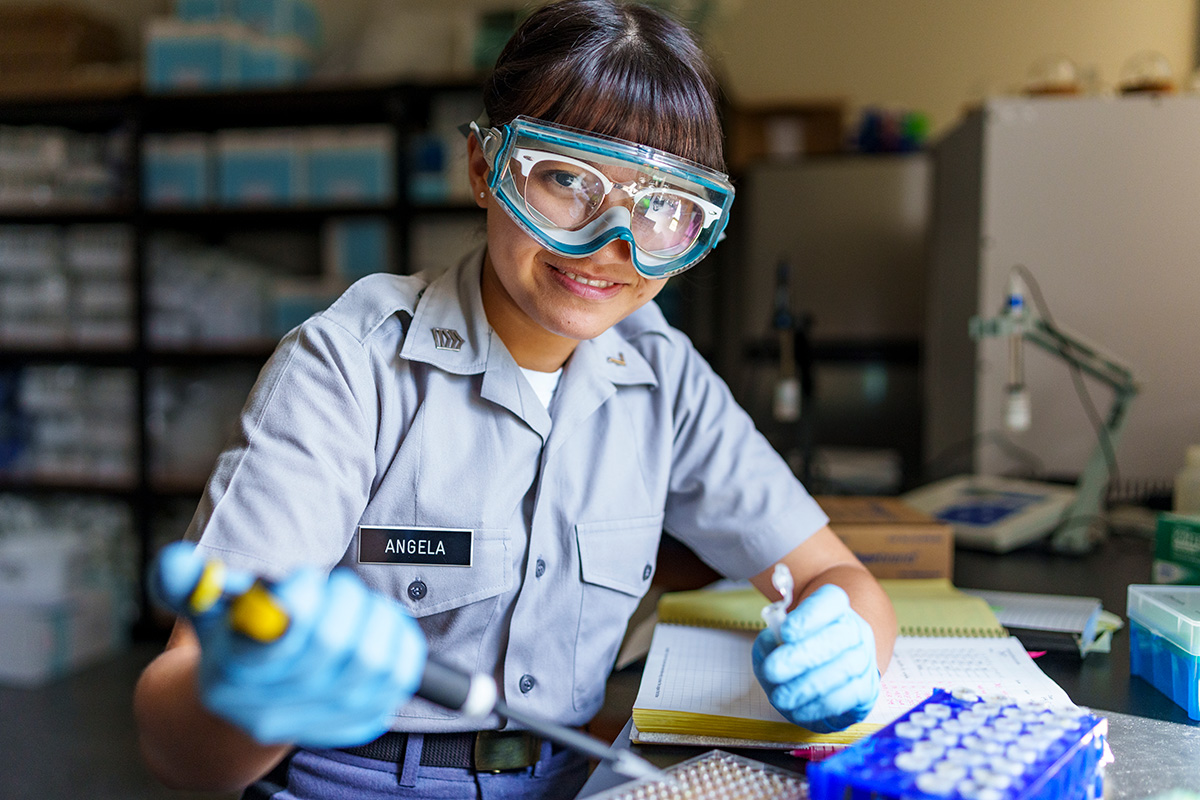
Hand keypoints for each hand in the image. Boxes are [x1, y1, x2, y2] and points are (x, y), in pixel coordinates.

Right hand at [156, 545, 426, 747]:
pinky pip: (400, 677)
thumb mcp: (205, 611)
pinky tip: (380, 626)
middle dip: (341, 600)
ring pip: (372, 660)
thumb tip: (176, 564)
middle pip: (332, 645)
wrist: (248, 708)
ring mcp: (320, 722)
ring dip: (372, 617)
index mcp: (232, 678)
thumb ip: (188, 585)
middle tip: (335, 586)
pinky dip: (399, 641)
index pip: (277, 641)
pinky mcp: (359, 722)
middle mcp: (274, 711)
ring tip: (358, 606)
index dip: (298, 602)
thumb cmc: (233, 643)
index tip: (300, 582)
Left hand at [751, 583, 879, 732]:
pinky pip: (844, 699)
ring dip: (806, 687)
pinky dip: (817, 707)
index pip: (831, 600)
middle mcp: (856, 630)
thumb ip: (772, 637)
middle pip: (836, 638)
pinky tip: (797, 709)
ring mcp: (865, 660)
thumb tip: (769, 643)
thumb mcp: (783, 634)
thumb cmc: (803, 647)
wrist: (835, 666)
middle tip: (772, 669)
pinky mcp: (866, 691)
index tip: (785, 631)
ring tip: (780, 696)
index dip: (809, 616)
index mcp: (836, 607)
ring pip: (841, 671)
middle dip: (800, 656)